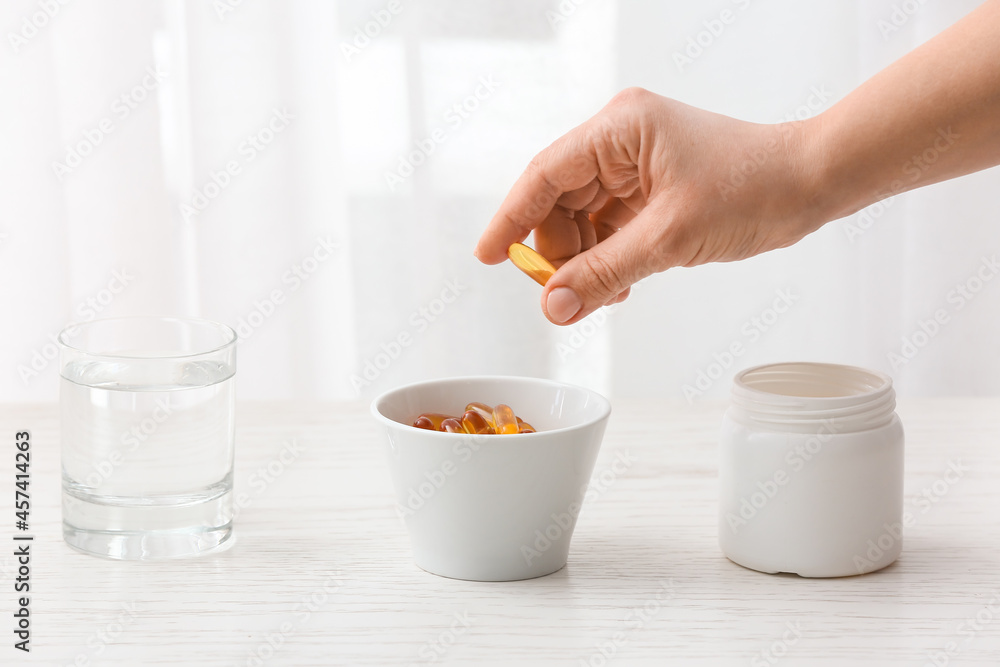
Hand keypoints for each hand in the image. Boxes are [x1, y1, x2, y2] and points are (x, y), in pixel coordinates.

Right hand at [474, 87, 824, 324]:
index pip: (545, 175)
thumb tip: (553, 306)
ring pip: (583, 219)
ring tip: (597, 294)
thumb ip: (603, 273)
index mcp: (620, 128)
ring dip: (584, 261)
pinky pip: (610, 226)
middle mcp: (622, 140)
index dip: (511, 218)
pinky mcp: (652, 188)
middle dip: (558, 251)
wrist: (811, 184)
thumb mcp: (669, 238)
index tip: (488, 256)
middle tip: (559, 295)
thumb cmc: (753, 187)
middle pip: (560, 201)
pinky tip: (617, 285)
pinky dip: (608, 258)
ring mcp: (637, 164)